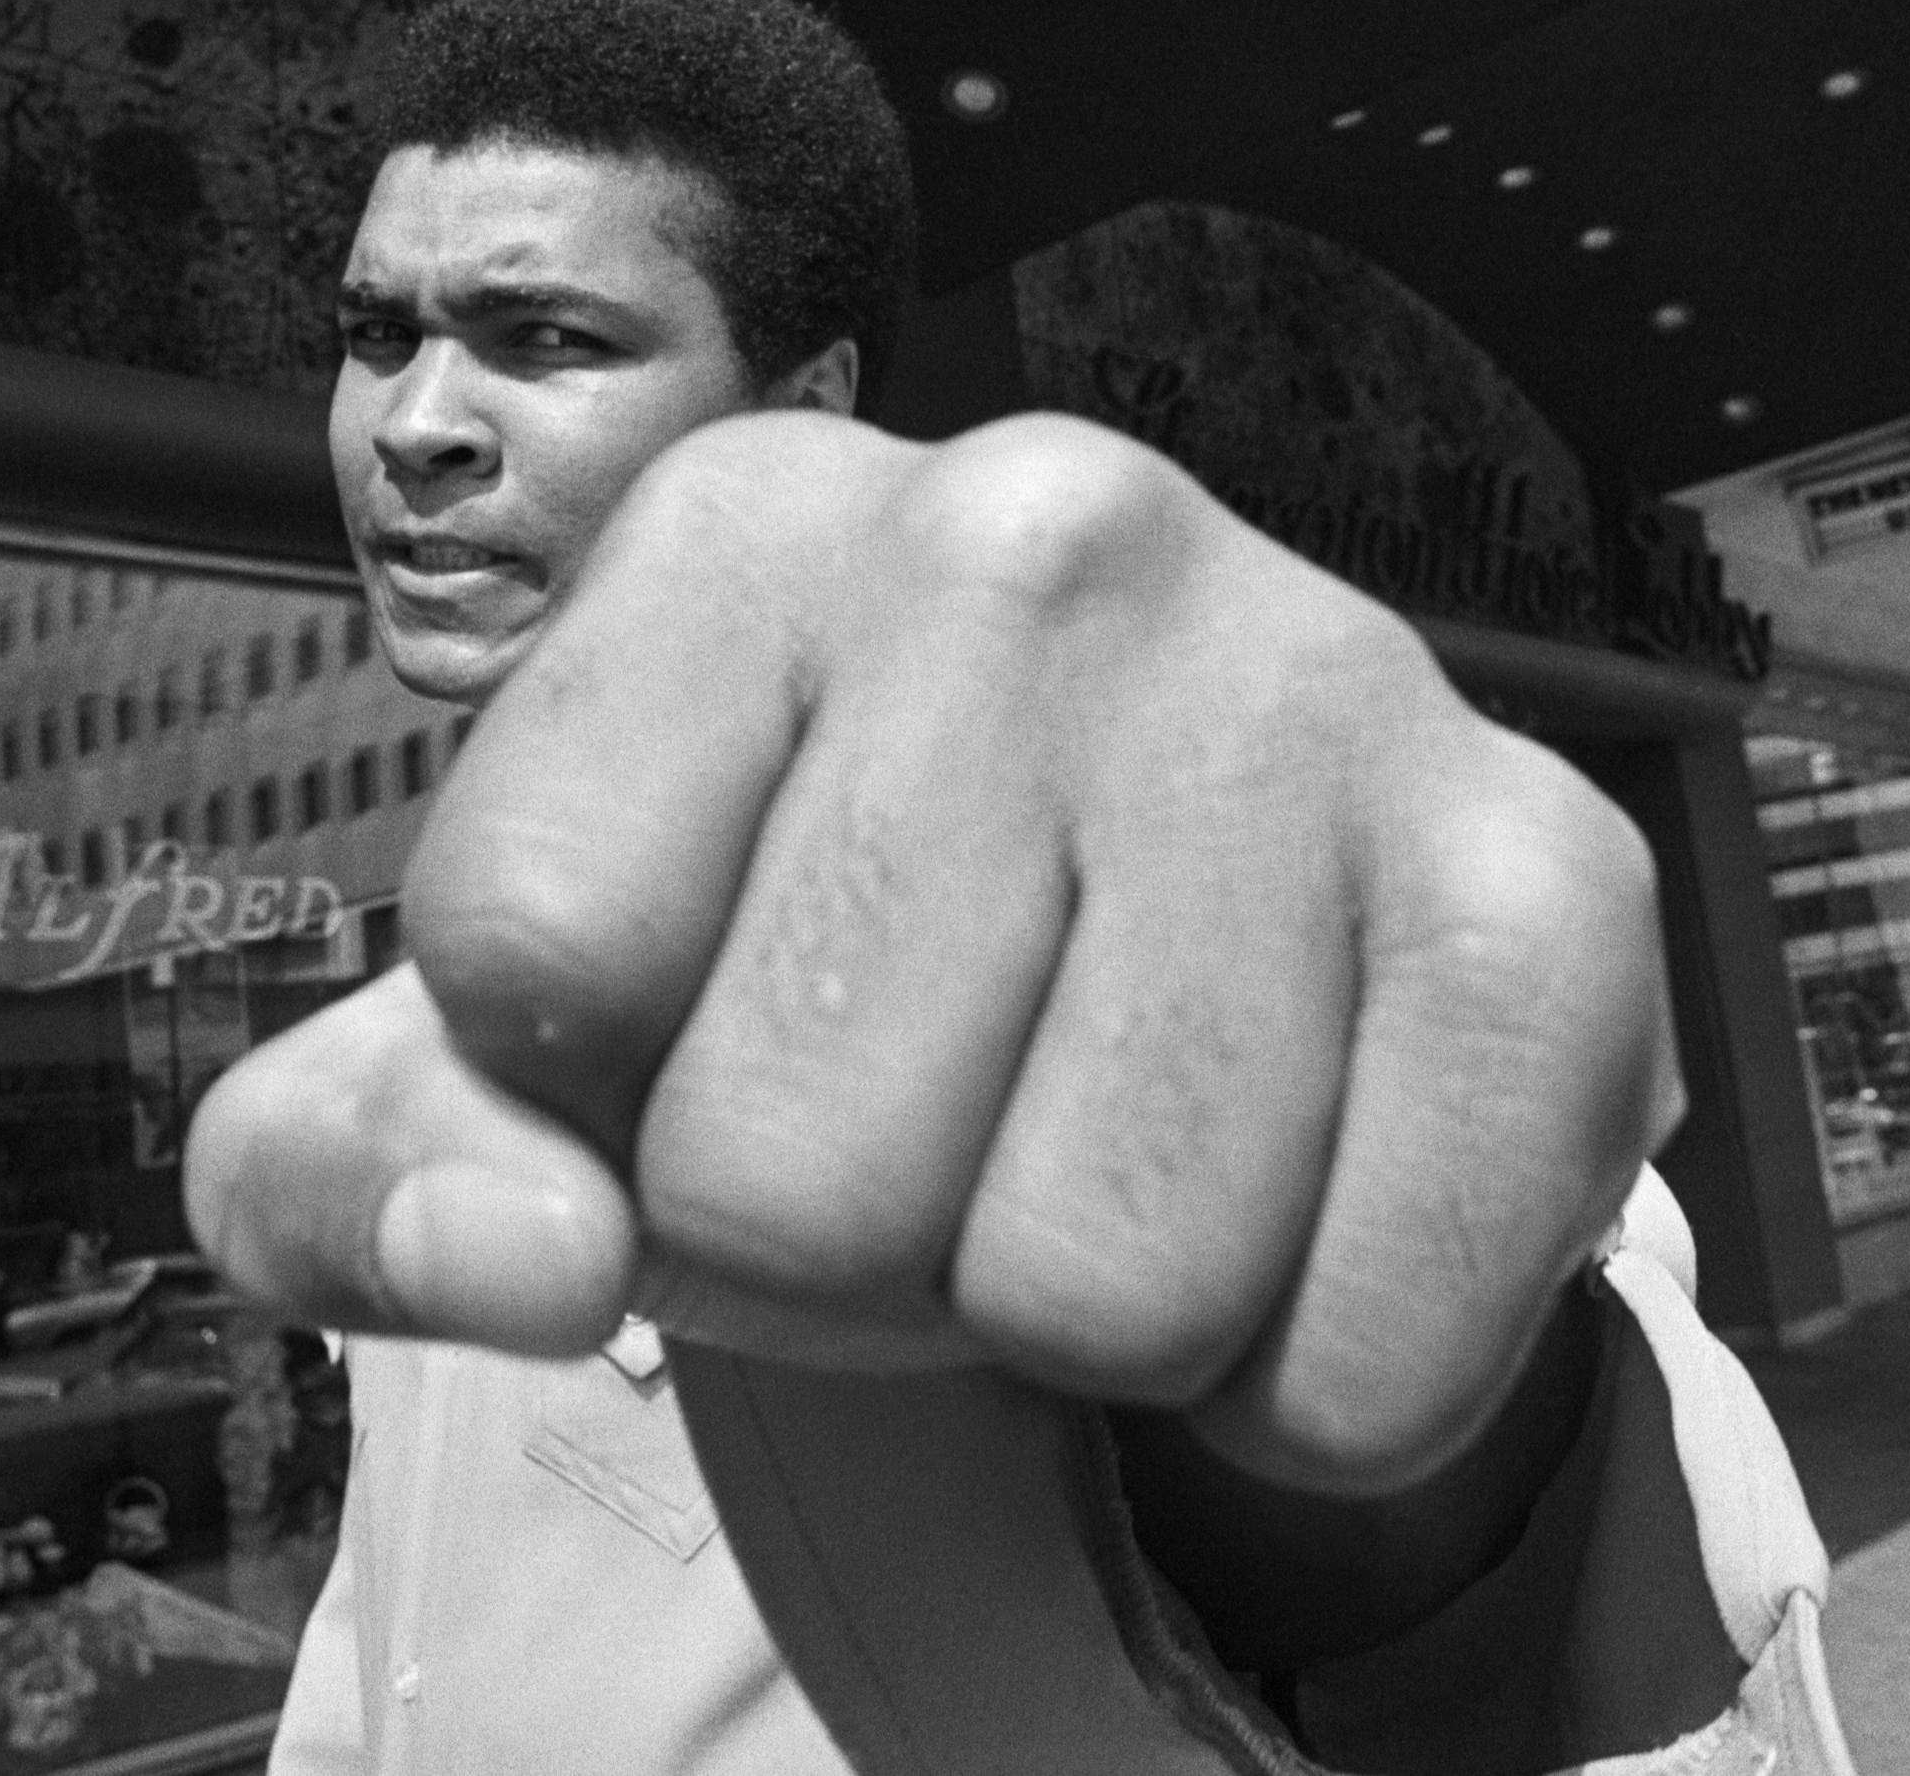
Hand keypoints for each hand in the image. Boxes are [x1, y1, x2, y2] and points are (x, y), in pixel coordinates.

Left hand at [190, 413, 1674, 1493]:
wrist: (1207, 930)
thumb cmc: (807, 964)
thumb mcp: (502, 1050)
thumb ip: (358, 1176)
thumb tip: (523, 1271)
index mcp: (741, 520)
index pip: (531, 963)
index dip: (585, 1110)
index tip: (692, 1032)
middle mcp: (1034, 531)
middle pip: (788, 1176)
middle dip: (828, 1253)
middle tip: (925, 1125)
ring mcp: (1317, 676)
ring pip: (1085, 1294)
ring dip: (1061, 1322)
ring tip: (1097, 1142)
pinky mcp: (1552, 878)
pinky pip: (1354, 1367)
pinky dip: (1292, 1387)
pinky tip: (1290, 1195)